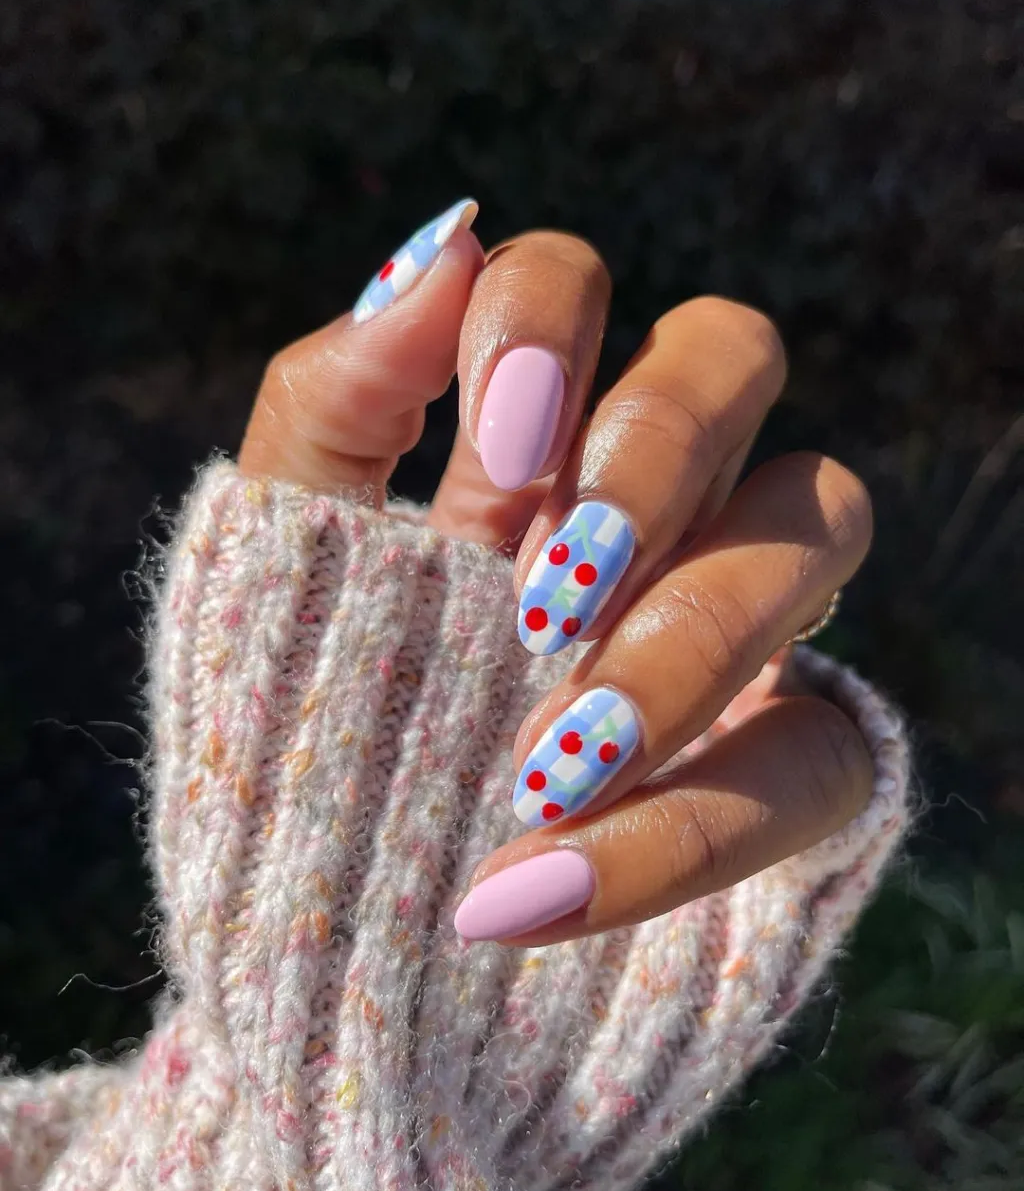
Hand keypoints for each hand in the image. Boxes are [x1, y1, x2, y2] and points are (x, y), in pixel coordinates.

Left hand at [240, 199, 873, 943]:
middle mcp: (643, 503)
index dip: (550, 326)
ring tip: (547, 767)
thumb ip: (339, 402)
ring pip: (817, 518)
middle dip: (654, 447)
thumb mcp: (279, 571)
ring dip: (689, 640)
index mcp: (517, 448)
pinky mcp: (789, 764)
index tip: (493, 449)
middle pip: (731, 348)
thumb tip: (446, 234)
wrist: (331, 956)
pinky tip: (549, 891)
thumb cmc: (306, 744)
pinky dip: (689, 830)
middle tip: (550, 590)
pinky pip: (814, 754)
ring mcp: (735, 622)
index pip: (571, 284)